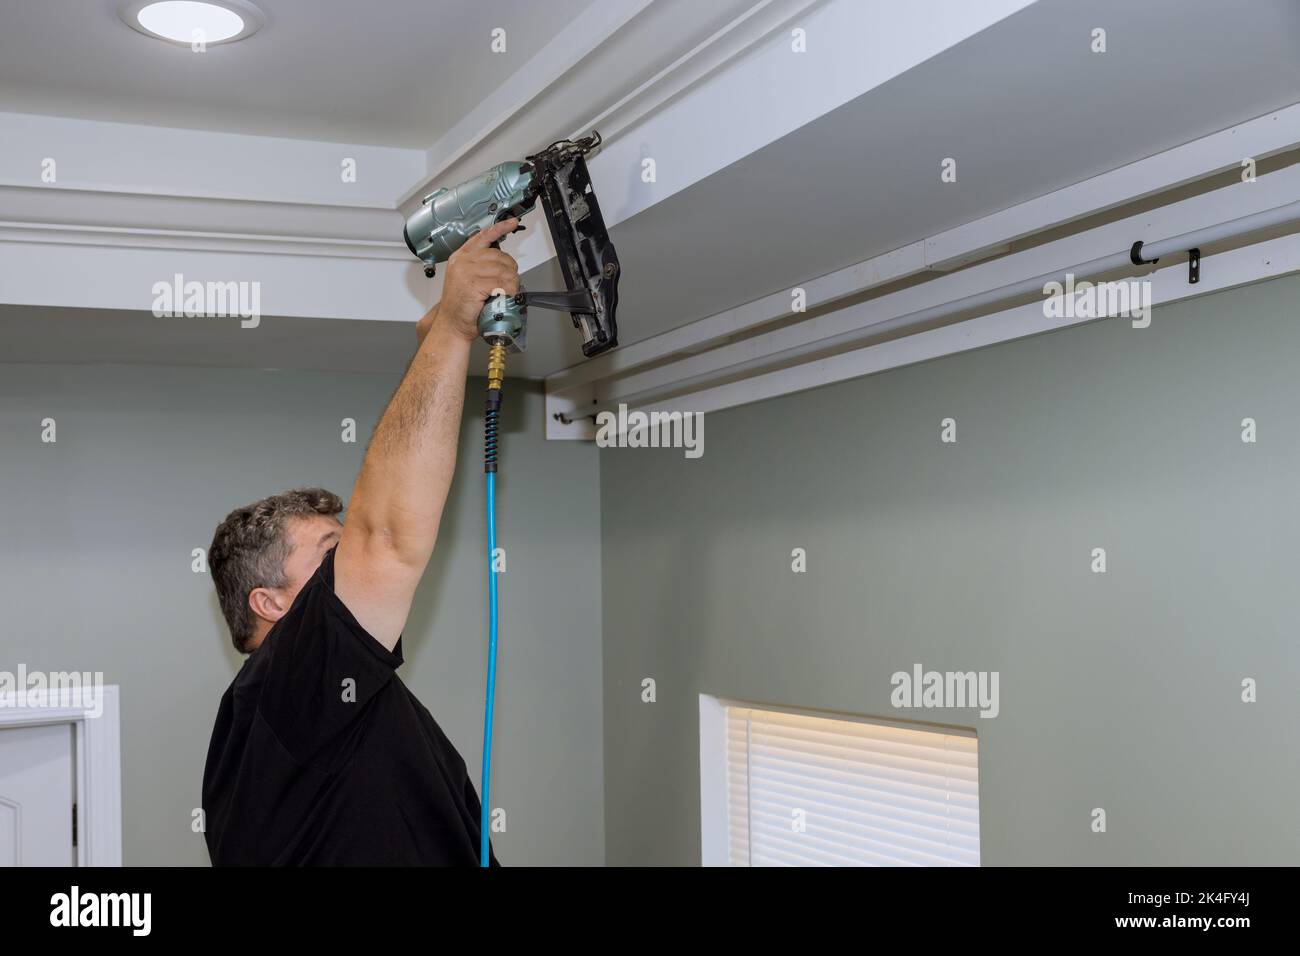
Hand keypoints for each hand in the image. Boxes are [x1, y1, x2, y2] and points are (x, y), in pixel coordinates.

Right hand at [426, 218, 520, 342]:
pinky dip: (509, 290)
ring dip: (511, 282)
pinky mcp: (474, 283)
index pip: (483, 236)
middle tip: (508, 283)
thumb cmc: (461, 307)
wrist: (452, 325)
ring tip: (507, 292)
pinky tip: (505, 295)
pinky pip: (502, 282)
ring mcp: (467, 272)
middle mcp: (463, 261)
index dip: (500, 228)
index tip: (512, 222)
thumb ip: (480, 267)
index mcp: (460, 257)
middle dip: (509, 269)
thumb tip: (501, 264)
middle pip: (499, 255)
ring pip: (503, 269)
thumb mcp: (467, 280)